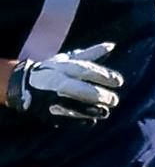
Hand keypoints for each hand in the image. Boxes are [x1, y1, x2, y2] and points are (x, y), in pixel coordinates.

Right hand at [4, 42, 122, 123]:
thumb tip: (112, 45)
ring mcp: (51, 96)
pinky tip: (91, 121)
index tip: (119, 82)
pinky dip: (78, 119)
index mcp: (63, 66)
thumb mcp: (69, 59)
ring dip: (90, 109)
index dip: (103, 75)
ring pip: (71, 103)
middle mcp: (57, 80)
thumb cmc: (54, 70)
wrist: (24, 84)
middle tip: (114, 100)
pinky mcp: (47, 110)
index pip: (85, 69)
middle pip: (78, 88)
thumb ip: (91, 54)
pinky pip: (64, 116)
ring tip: (105, 112)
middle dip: (97, 95)